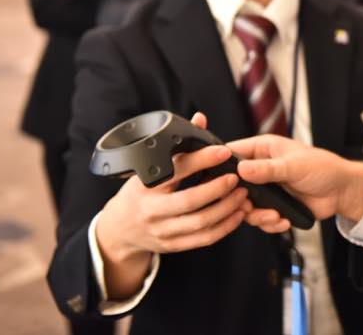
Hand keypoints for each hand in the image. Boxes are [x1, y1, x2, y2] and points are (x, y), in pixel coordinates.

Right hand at [95, 113, 248, 297]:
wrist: (120, 229)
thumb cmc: (141, 191)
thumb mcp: (150, 167)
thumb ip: (179, 146)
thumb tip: (200, 118)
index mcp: (146, 185)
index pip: (177, 170)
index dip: (202, 159)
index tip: (224, 151)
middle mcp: (152, 209)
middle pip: (190, 200)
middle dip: (217, 189)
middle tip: (237, 177)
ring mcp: (162, 230)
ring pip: (200, 223)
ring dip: (226, 209)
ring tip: (242, 195)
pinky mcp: (172, 245)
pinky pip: (203, 239)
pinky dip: (224, 227)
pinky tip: (237, 214)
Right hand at [230, 135, 362, 233]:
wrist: (341, 192)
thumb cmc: (323, 168)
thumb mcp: (295, 166)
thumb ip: (268, 169)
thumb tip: (242, 169)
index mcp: (262, 149)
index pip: (231, 153)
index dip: (221, 166)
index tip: (221, 181)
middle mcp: (260, 169)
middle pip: (233, 185)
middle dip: (239, 199)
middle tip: (248, 205)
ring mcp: (265, 190)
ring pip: (244, 206)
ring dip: (257, 215)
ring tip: (274, 216)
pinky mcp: (272, 207)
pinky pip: (259, 219)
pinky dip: (270, 223)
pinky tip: (284, 221)